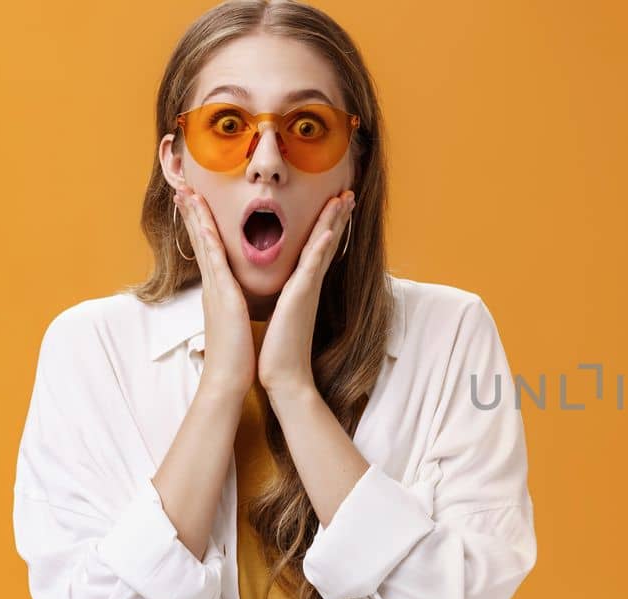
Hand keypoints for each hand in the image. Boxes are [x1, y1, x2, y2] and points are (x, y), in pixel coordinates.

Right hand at [175, 186, 254, 397]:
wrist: (228, 380)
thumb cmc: (237, 355)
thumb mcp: (237, 322)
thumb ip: (234, 307)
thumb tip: (235, 301)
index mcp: (219, 291)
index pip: (209, 251)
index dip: (201, 226)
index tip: (196, 203)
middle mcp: (213, 285)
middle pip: (200, 240)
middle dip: (192, 213)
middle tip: (182, 186)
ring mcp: (214, 289)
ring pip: (203, 244)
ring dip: (194, 216)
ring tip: (185, 191)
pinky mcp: (221, 295)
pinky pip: (213, 259)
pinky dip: (206, 237)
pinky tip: (201, 219)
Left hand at [259, 189, 354, 400]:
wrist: (284, 376)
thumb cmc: (280, 350)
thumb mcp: (281, 315)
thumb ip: (287, 299)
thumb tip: (286, 292)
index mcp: (302, 286)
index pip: (316, 248)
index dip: (326, 225)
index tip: (334, 204)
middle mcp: (309, 284)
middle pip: (327, 241)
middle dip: (337, 216)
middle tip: (348, 193)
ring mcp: (307, 289)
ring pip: (324, 247)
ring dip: (334, 222)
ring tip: (344, 199)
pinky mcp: (301, 298)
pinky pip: (312, 268)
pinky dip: (321, 249)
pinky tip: (327, 232)